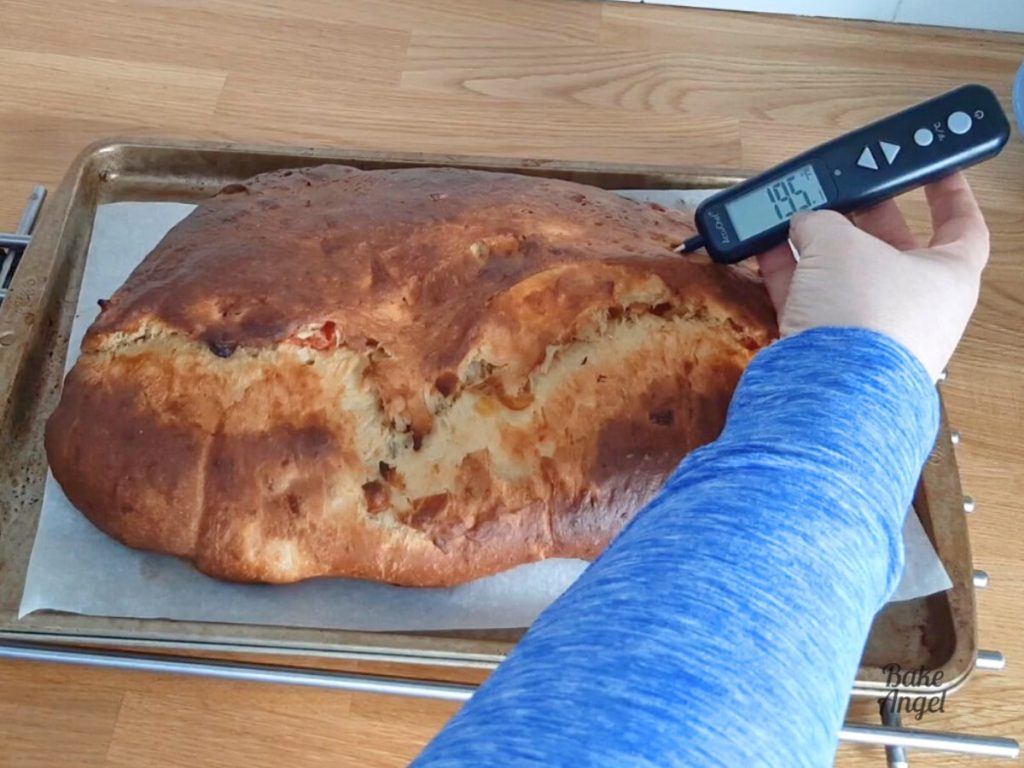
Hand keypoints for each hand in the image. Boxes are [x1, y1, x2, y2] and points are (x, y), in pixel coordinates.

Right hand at [755, 172, 989, 380]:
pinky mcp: (829, 348)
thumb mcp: (842, 242)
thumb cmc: (864, 320)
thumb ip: (824, 221)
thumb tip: (806, 221)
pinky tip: (764, 248)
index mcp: (948, 276)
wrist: (828, 388)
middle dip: (860, 217)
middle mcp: (914, 306)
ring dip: (814, 244)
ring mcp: (869, 329)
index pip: (962, 224)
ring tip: (788, 217)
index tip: (934, 169)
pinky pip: (808, 298)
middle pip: (890, 246)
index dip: (949, 192)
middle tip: (839, 190)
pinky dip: (788, 273)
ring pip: (841, 273)